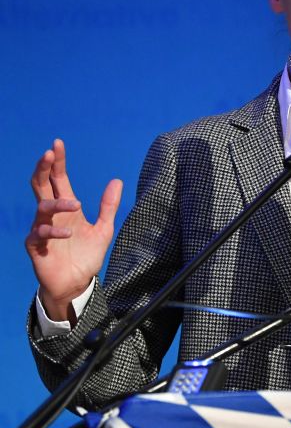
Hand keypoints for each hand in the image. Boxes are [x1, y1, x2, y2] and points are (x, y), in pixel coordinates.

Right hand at [25, 139, 121, 322]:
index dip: (57, 162)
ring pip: (42, 208)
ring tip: (76, 205)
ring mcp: (41, 229)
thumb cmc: (87, 255)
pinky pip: (39, 234)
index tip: (58, 144)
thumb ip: (108, 206)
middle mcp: (52, 215)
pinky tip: (67, 233)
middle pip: (41, 185)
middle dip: (44, 168)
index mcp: (67, 208)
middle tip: (49, 153)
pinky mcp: (36, 246)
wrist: (77, 283)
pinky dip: (53, 231)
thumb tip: (117, 180)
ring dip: (57, 203)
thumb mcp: (103, 229)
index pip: (59, 179)